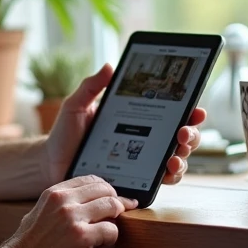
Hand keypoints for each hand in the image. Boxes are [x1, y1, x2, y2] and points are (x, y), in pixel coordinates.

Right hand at [2, 175, 134, 247]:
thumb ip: (58, 207)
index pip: (91, 180)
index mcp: (53, 193)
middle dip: (115, 205)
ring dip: (114, 223)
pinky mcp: (82, 237)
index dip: (105, 191)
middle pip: (106, 190)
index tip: (112, 202)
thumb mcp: (38, 215)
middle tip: (113, 220)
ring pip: (113, 206)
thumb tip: (82, 206)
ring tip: (103, 238)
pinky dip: (110, 242)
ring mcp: (73, 218)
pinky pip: (112, 231)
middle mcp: (64, 201)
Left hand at [41, 64, 206, 186]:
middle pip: (182, 137)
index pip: (171, 113)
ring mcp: (144, 162)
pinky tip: (165, 172)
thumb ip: (91, 86)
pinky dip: (169, 178)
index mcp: (138, 118)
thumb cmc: (66, 134)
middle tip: (183, 132)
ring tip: (173, 157)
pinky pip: (161, 181)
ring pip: (177, 160)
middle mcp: (147, 140)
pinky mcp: (137, 181)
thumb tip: (109, 65)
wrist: (51, 163)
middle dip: (191, 135)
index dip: (189, 110)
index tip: (196, 108)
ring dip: (183, 158)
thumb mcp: (76, 106)